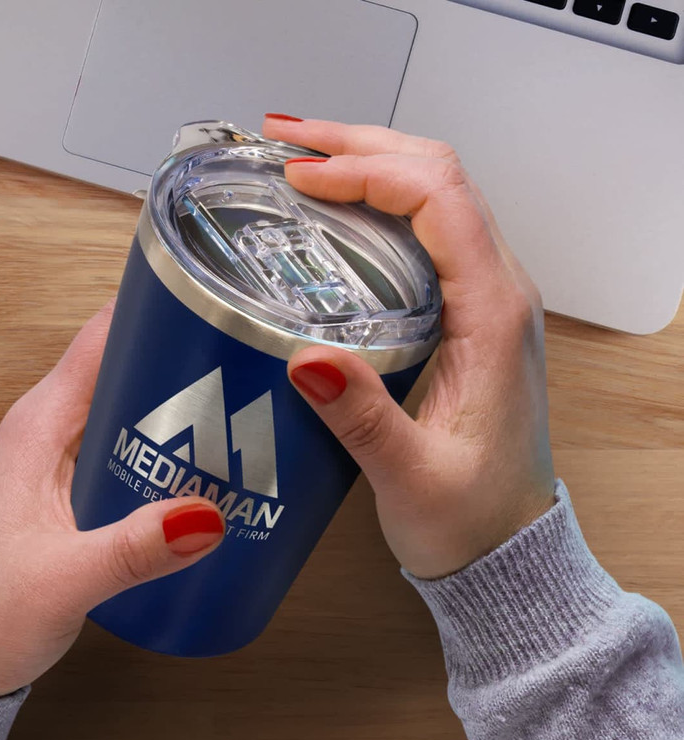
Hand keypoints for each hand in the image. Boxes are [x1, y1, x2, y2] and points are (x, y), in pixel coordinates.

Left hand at [0, 302, 224, 697]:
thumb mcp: (62, 579)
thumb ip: (135, 549)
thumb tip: (209, 516)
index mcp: (37, 425)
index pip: (99, 339)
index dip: (153, 312)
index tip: (210, 304)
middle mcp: (50, 429)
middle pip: (126, 366)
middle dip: (185, 361)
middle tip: (247, 369)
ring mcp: (63, 457)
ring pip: (132, 408)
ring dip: (182, 407)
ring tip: (242, 413)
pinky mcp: (76, 486)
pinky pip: (130, 445)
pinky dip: (169, 447)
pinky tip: (206, 470)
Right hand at [264, 116, 555, 578]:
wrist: (506, 547)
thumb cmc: (474, 517)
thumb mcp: (414, 477)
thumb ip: (364, 419)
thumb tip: (306, 359)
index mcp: (493, 316)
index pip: (438, 199)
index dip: (366, 172)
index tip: (299, 177)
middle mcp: (497, 292)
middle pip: (436, 176)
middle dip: (359, 144)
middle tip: (285, 141)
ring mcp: (482, 298)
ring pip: (433, 195)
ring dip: (369, 164)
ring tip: (300, 159)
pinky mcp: (462, 315)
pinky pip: (426, 232)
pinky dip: (377, 205)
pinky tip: (333, 215)